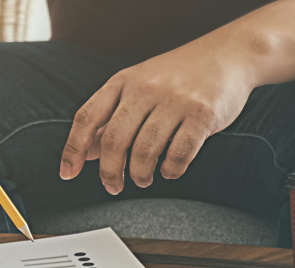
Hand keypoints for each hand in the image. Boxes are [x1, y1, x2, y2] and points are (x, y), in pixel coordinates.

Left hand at [60, 42, 254, 193]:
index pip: (87, 117)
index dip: (72, 149)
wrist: (227, 55)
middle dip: (109, 171)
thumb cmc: (176, 77)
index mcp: (122, 82)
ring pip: (145, 150)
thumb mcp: (135, 88)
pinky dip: (170, 169)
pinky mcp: (203, 113)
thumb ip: (109, 118)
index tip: (67, 173)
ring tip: (143, 178)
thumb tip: (84, 153)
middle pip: (114, 140)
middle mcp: (145, 88)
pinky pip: (179, 153)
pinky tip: (169, 170)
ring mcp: (175, 100)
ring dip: (140, 174)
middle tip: (113, 186)